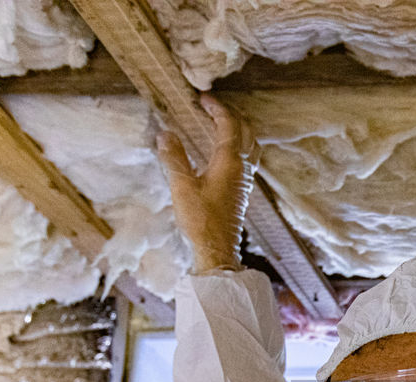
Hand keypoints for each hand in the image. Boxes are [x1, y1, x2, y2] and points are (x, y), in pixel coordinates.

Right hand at [157, 94, 258, 273]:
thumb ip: (174, 157)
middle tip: (210, 106)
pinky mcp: (242, 189)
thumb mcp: (181, 186)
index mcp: (230, 162)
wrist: (217, 248)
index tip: (202, 98)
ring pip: (251, 143)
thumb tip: (165, 134)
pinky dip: (239, 144)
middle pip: (245, 130)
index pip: (229, 124)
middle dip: (230, 113)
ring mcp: (245, 178)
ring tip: (219, 122)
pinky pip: (248, 157)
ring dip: (238, 128)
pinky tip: (224, 150)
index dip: (217, 107)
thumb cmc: (200, 220)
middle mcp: (242, 167)